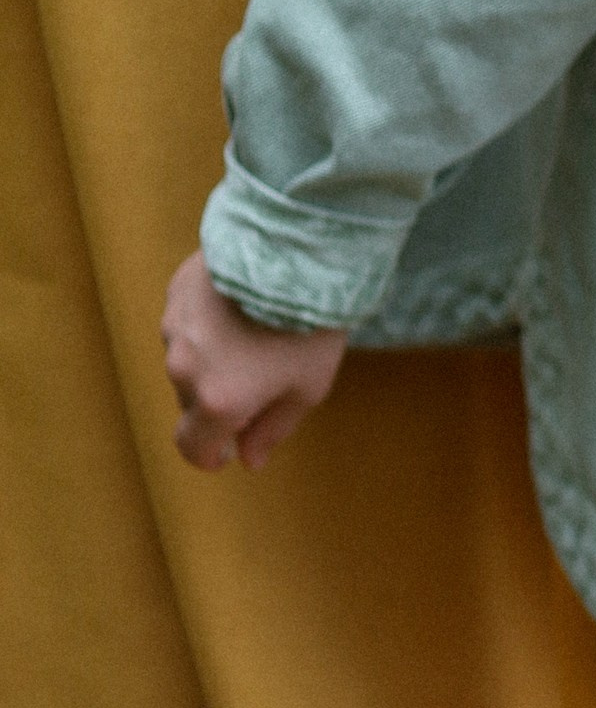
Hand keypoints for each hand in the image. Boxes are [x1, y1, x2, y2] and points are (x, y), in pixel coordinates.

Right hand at [163, 254, 348, 470]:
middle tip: (260, 381)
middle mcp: (184, 369)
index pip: (193, 448)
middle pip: (192, 403)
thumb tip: (248, 458)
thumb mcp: (307, 387)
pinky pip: (185, 323)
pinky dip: (206, 324)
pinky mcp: (175, 293)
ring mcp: (174, 328)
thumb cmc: (309, 323)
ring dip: (211, 360)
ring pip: (187, 361)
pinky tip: (238, 306)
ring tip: (254, 333)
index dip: (210, 455)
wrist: (294, 249)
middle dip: (219, 402)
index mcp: (217, 401)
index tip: (230, 449)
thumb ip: (273, 429)